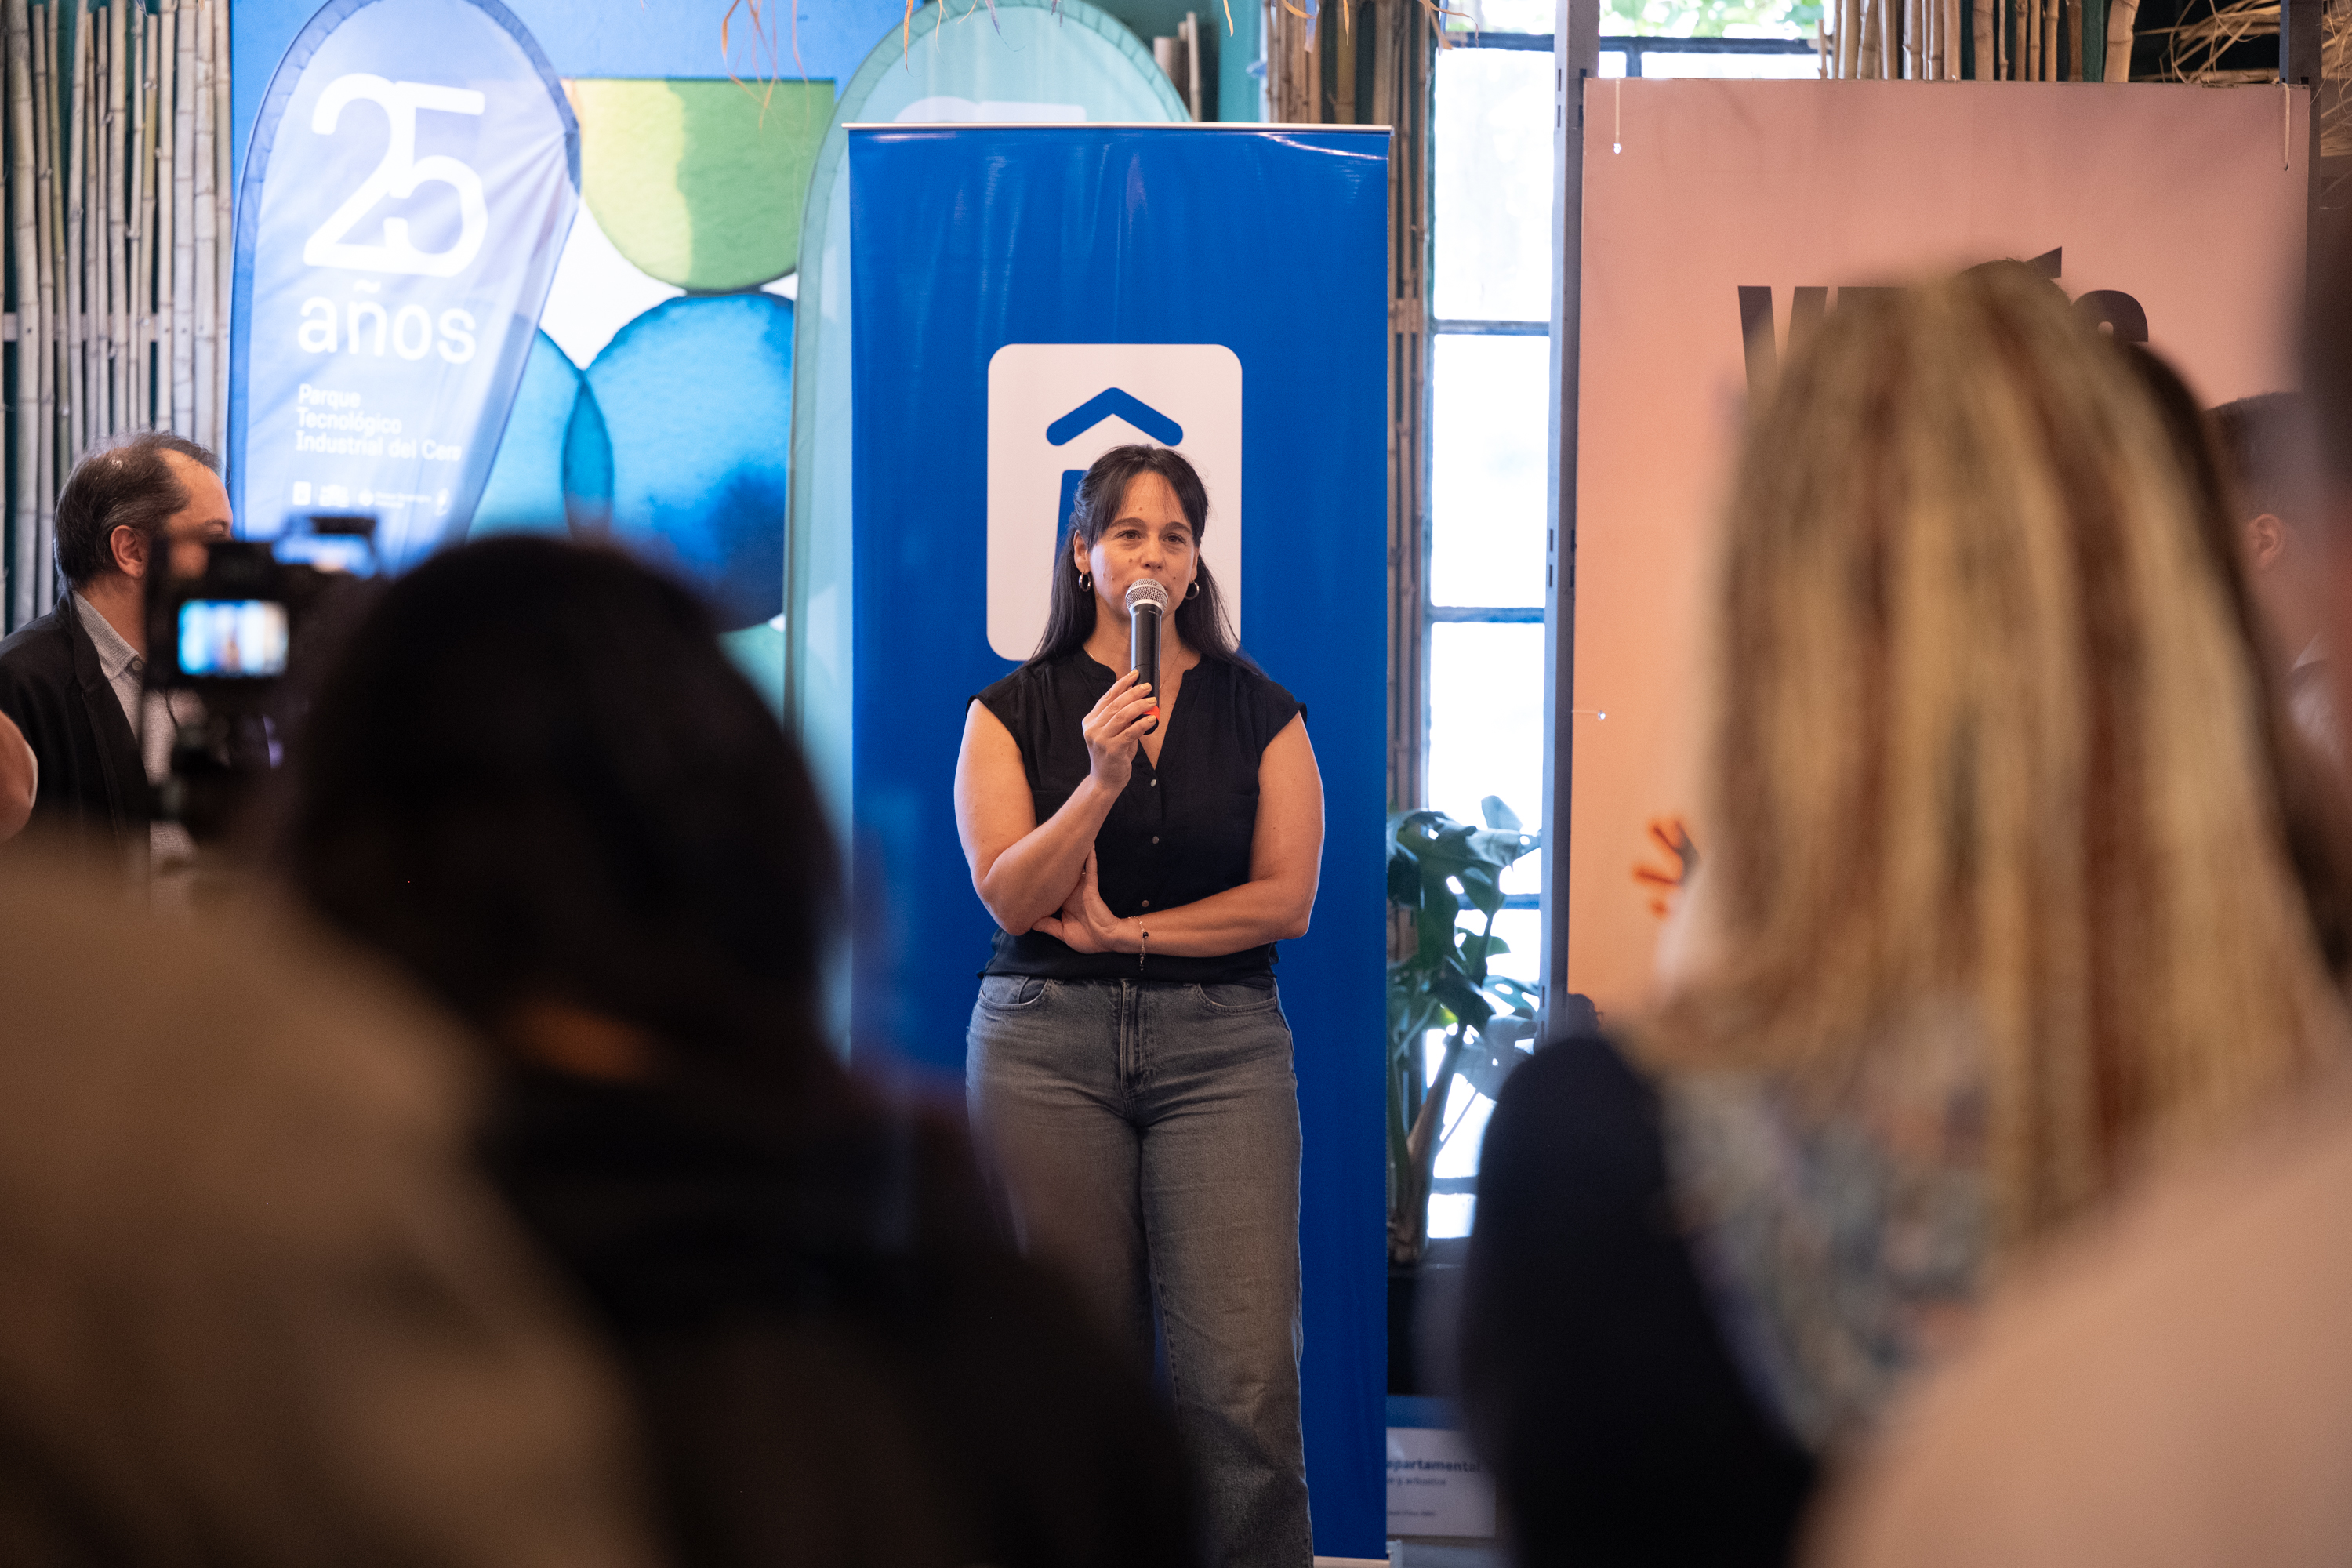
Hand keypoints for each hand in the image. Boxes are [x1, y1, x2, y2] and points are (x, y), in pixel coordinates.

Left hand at [1030, 853, 1123, 953]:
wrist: (1106, 941)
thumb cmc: (1088, 938)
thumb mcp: (1062, 933)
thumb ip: (1047, 926)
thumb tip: (1029, 922)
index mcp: (1064, 902)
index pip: (1051, 888)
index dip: (1042, 880)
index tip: (1030, 870)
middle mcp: (1072, 892)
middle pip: (1061, 874)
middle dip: (1054, 861)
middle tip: (1043, 845)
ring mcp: (1082, 889)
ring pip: (1076, 868)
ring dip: (1073, 854)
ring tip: (1067, 836)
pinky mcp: (1091, 888)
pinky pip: (1091, 871)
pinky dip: (1090, 859)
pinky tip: (1089, 846)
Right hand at [1081, 669, 1157, 795]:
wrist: (1104, 780)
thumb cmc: (1111, 756)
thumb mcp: (1113, 733)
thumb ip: (1121, 718)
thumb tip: (1139, 701)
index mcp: (1091, 721)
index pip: (1107, 697)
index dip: (1121, 684)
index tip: (1134, 675)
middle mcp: (1093, 728)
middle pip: (1116, 704)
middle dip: (1134, 693)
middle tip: (1147, 688)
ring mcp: (1101, 739)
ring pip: (1122, 716)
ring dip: (1139, 706)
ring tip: (1152, 701)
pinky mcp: (1112, 749)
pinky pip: (1129, 732)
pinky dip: (1141, 724)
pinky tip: (1151, 719)